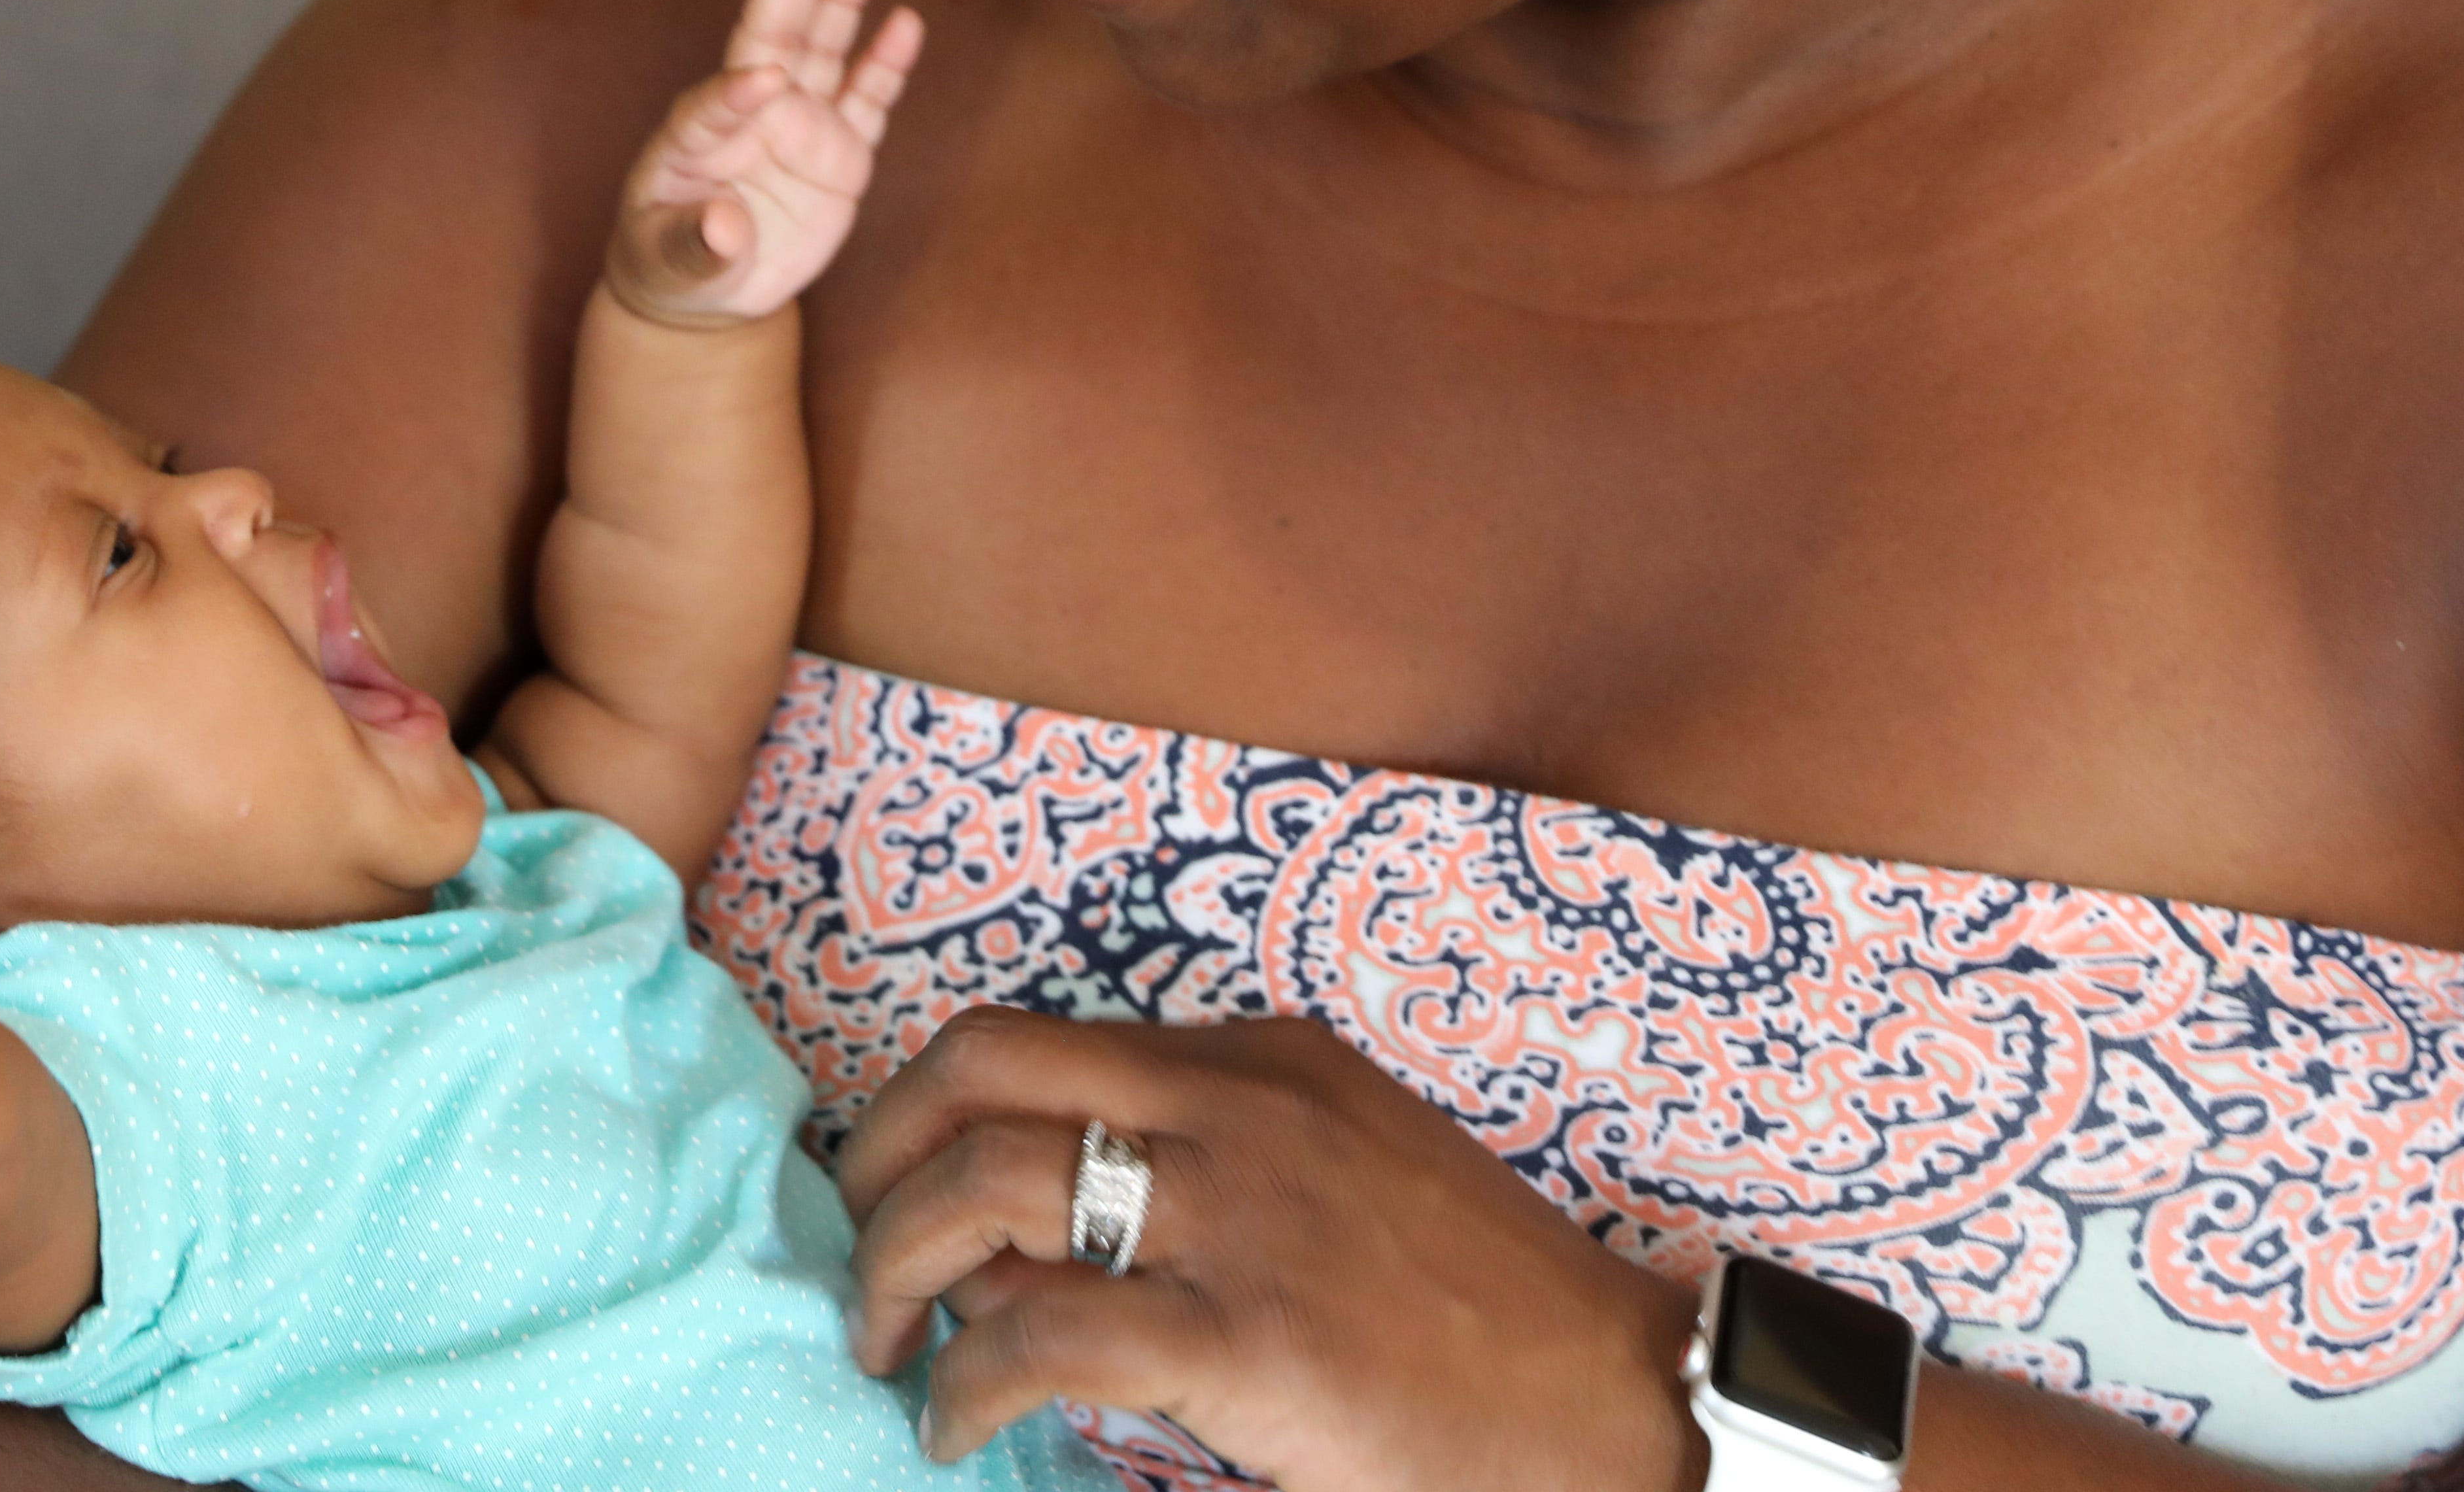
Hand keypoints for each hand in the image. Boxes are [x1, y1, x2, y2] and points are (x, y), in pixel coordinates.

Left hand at [603, 0, 924, 326]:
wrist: (710, 289)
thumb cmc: (673, 262)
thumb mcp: (669, 264)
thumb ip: (694, 247)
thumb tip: (724, 230)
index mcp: (695, 137)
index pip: (713, 103)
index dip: (736, 91)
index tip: (766, 83)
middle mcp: (751, 116)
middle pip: (772, 40)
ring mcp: (800, 128)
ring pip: (823, 52)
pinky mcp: (841, 153)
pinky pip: (867, 102)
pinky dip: (886, 65)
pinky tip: (905, 22)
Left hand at [840, 1011, 1702, 1491]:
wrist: (1610, 1403)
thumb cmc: (1473, 1309)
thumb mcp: (1341, 1173)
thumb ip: (1209, 1162)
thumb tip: (1039, 1217)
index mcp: (1258, 1060)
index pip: (1031, 1040)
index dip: (927, 1108)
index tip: (888, 1180)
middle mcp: (1237, 1107)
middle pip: (981, 1068)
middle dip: (878, 1155)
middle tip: (853, 1247)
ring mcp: (1242, 1216)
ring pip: (990, 1185)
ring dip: (898, 1267)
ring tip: (887, 1344)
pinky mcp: (1250, 1338)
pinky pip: (1044, 1332)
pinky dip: (966, 1380)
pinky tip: (953, 1423)